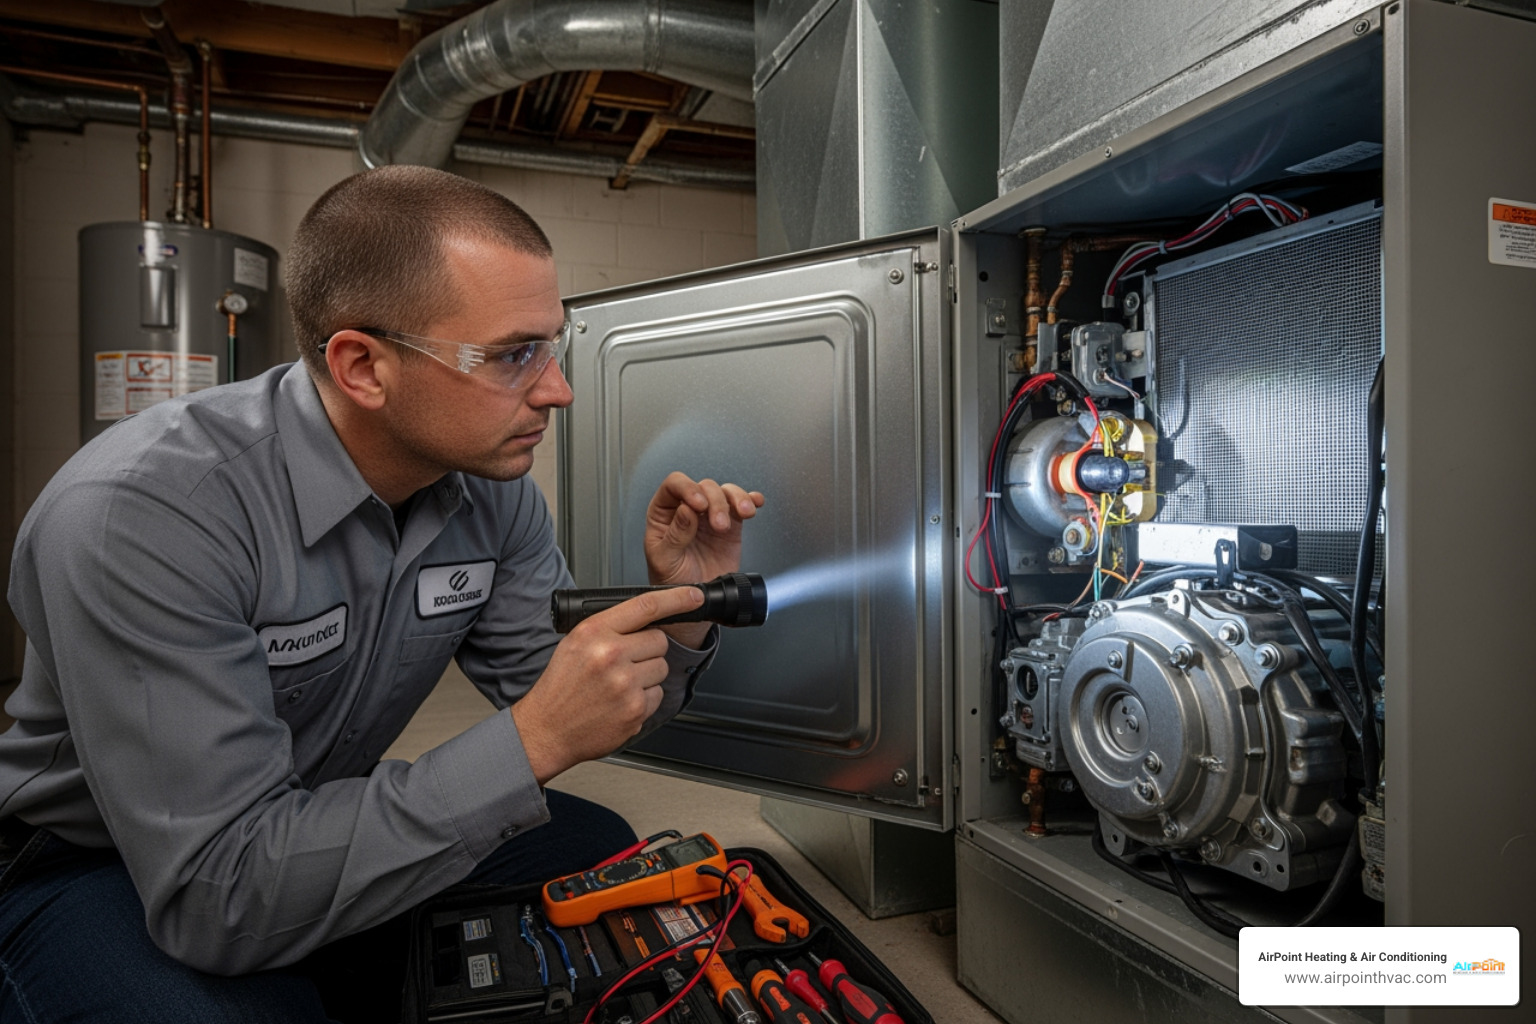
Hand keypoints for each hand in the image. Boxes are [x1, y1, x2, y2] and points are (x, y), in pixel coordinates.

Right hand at [511, 585, 704, 783]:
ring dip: (647, 676)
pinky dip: (644, 699)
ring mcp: (625, 684)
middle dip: (648, 650)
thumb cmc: (561, 686)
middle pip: (659, 640)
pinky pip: (658, 695)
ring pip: (662, 667)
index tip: (693, 595)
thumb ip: (610, 627)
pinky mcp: (635, 709)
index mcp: (594, 632)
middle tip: (623, 663)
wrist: (547, 729)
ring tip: (618, 685)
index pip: (646, 606)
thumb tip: (647, 617)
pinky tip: (620, 702)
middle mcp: (610, 655)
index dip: (677, 598)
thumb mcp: (575, 643)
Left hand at [643, 472, 764, 646]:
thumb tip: (685, 510)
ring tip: (743, 514)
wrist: (694, 603)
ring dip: (736, 499)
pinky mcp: (730, 525)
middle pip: (704, 487)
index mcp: (664, 514)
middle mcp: (687, 510)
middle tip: (719, 525)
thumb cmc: (672, 582)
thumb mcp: (665, 561)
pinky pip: (740, 505)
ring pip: (724, 492)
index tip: (699, 504)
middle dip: (716, 502)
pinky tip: (754, 504)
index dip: (688, 488)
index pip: (674, 485)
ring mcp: (710, 516)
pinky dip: (750, 500)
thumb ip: (675, 535)